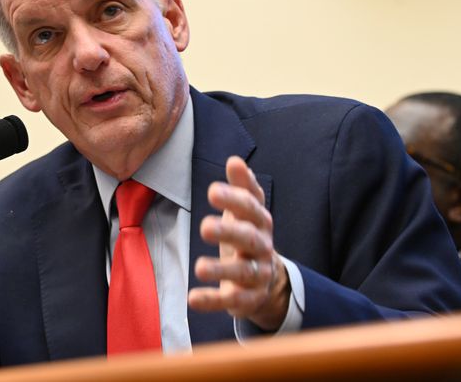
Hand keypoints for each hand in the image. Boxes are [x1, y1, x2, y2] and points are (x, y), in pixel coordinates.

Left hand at [188, 156, 289, 330]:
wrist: (268, 279)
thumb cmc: (248, 235)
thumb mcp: (246, 211)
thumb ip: (242, 187)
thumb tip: (235, 160)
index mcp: (260, 222)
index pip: (251, 208)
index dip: (233, 199)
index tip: (212, 191)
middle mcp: (262, 247)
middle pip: (249, 239)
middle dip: (228, 232)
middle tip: (204, 227)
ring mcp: (257, 275)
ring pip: (242, 272)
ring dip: (221, 269)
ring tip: (199, 267)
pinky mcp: (247, 298)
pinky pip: (231, 301)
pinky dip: (212, 300)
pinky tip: (192, 299)